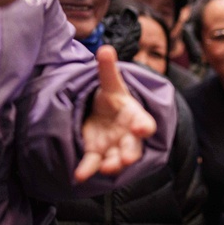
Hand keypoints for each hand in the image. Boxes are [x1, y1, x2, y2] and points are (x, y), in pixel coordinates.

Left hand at [75, 46, 157, 182]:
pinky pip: (93, 163)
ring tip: (106, 168)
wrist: (104, 115)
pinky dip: (87, 170)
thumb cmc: (112, 100)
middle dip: (130, 153)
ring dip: (112, 164)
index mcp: (135, 116)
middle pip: (133, 146)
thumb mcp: (110, 84)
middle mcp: (127, 135)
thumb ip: (108, 70)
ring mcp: (113, 147)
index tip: (142, 129)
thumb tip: (105, 49)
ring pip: (116, 159)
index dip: (144, 127)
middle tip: (126, 159)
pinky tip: (79, 176)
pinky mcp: (97, 154)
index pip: (144, 122)